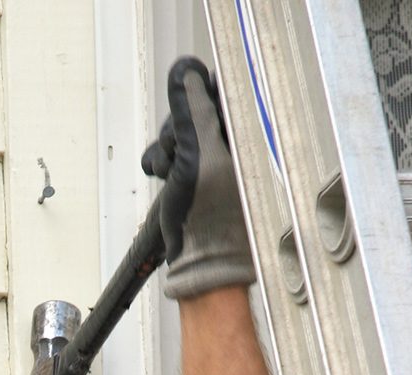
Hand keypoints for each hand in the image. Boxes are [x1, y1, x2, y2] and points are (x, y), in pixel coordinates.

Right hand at [142, 57, 254, 299]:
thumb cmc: (209, 219)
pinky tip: (164, 182)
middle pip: (193, 112)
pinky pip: (173, 156)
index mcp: (247, 135)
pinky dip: (163, 166)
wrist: (203, 265)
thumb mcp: (198, 157)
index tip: (185, 124)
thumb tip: (186, 73)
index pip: (218, 92)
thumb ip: (192, 112)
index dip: (194, 102)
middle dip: (175, 132)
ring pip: (179, 135)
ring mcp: (215, 162)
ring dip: (166, 151)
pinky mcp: (197, 179)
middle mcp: (234, 146)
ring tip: (169, 175)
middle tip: (176, 156)